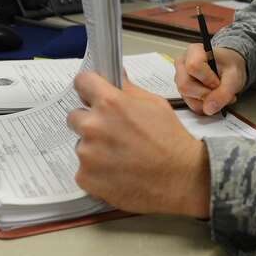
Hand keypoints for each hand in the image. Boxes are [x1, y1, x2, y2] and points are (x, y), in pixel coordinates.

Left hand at [66, 72, 209, 217]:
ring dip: (95, 147)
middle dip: (91, 121)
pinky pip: (83, 168)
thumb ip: (129, 90)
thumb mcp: (156, 105)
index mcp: (110, 103)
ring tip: (122, 156)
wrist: (180, 179)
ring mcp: (87, 154)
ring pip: (81, 144)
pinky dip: (97, 170)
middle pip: (75, 116)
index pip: (82, 82)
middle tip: (114, 132)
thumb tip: (117, 76)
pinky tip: (118, 171)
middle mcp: (93, 126)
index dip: (89, 87)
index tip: (92, 94)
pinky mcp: (85, 177)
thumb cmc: (171, 141)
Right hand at [176, 44, 245, 115]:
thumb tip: (209, 108)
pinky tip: (214, 97)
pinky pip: (191, 104)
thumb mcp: (234, 77)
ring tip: (220, 94)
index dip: (207, 78)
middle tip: (219, 90)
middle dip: (205, 93)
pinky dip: (205, 105)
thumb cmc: (230, 65)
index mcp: (194, 52)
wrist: (229, 67)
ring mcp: (180, 78)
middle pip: (185, 85)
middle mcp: (182, 64)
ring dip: (207, 101)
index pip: (193, 66)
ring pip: (187, 97)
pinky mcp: (183, 90)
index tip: (217, 82)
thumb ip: (223, 92)